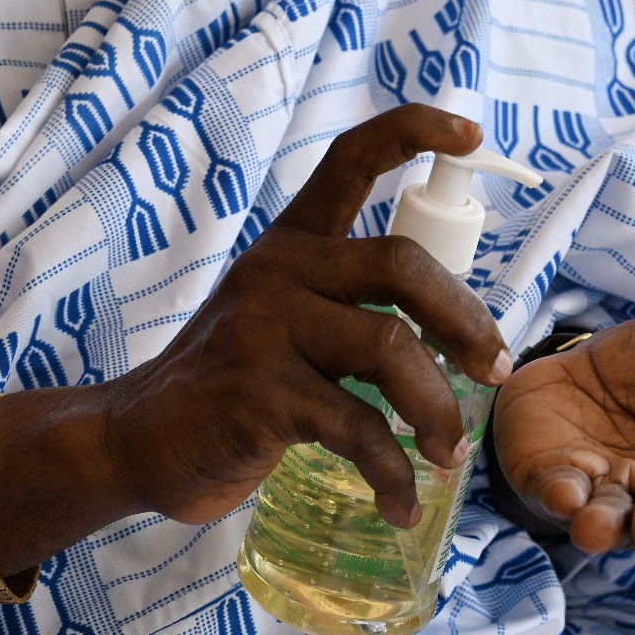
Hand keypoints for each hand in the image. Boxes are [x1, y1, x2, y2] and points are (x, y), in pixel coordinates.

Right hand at [107, 105, 510, 527]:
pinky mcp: (259, 395)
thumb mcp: (283, 320)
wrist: (137, 439)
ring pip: (390, 347)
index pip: (350, 161)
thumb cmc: (233, 382)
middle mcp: (279, 271)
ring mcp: (264, 330)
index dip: (412, 133)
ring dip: (439, 408)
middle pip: (400, 263)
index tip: (472, 133)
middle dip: (465, 319)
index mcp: (291, 244)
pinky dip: (393, 471)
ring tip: (451, 454)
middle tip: (496, 368)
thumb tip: (460, 336)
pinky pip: (358, 428)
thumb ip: (350, 308)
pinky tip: (400, 502)